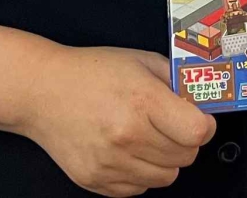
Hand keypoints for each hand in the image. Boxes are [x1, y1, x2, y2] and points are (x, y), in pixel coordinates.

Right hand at [19, 46, 215, 196]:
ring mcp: (110, 162)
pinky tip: (129, 150)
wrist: (42, 92)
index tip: (199, 119)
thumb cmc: (92, 72)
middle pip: (185, 157)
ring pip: (166, 177)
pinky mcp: (95, 181)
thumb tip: (203, 100)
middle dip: (185, 141)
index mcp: (142, 101)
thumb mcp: (141, 61)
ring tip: (148, 137)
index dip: (205, 125)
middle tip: (170, 125)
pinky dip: (141, 173)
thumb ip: (176, 81)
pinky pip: (139, 189)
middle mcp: (127, 136)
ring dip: (165, 160)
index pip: (197, 132)